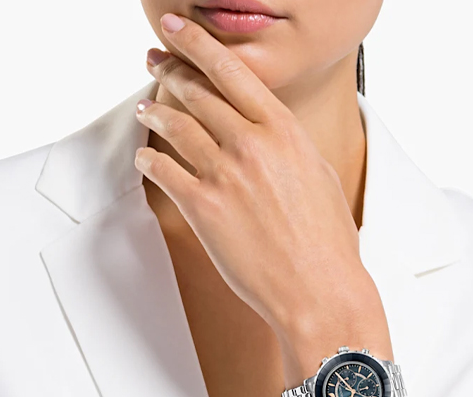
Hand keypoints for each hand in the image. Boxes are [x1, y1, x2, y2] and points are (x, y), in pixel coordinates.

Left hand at [133, 13, 375, 337]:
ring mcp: (224, 175)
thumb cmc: (327, 243)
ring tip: (145, 108)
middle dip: (171, 71)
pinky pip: (162, 171)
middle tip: (156, 64)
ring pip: (175, 126)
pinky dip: (149, 159)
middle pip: (197, 92)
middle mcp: (251, 144)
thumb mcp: (319, 176)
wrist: (319, 289)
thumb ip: (287, 146)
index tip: (179, 31)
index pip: (232, 71)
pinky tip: (146, 157)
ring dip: (154, 112)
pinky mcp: (203, 208)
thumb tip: (268, 131)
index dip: (198, 45)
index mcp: (284, 131)